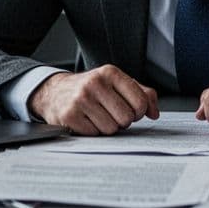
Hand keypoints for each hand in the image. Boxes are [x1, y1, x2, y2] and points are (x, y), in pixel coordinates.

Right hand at [27, 65, 158, 135]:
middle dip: (122, 121)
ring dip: (107, 127)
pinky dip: (93, 131)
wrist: (54, 91)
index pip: (140, 101)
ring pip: (111, 129)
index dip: (139, 112)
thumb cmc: (91, 89)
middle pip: (127, 118)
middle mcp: (95, 83)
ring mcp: (80, 99)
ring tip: (97, 116)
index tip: (131, 110)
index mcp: (110, 73)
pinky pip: (95, 134)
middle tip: (111, 113)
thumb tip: (154, 113)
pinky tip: (86, 120)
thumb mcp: (116, 83)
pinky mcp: (69, 116)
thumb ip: (142, 94)